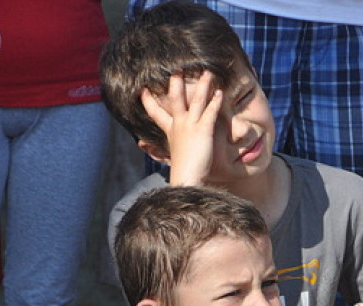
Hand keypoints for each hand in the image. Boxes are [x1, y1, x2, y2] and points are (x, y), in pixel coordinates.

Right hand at [140, 70, 221, 184]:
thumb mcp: (168, 156)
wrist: (186, 178)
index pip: (156, 113)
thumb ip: (156, 149)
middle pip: (175, 99)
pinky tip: (220, 92)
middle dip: (176, 84)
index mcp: (170, 131)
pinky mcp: (202, 130)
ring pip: (196, 101)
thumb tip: (141, 143)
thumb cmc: (182, 171)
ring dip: (203, 86)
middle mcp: (179, 125)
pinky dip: (215, 101)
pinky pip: (210, 112)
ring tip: (208, 73)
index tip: (142, 90)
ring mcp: (190, 126)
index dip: (148, 101)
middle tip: (177, 70)